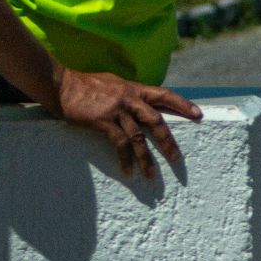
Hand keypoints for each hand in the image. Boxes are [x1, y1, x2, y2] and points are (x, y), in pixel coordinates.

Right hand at [50, 69, 202, 178]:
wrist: (61, 84)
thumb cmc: (86, 85)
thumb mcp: (115, 84)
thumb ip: (131, 94)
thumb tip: (144, 103)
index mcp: (135, 89)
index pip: (165, 95)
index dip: (182, 105)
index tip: (199, 115)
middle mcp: (130, 99)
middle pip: (157, 121)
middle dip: (168, 142)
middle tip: (177, 159)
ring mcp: (117, 110)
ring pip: (139, 138)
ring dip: (146, 159)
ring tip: (151, 176)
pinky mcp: (103, 121)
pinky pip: (119, 144)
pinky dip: (125, 159)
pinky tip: (128, 171)